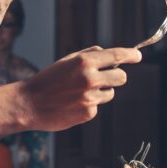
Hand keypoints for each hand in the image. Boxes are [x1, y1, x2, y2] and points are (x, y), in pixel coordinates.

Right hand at [19, 46, 141, 130]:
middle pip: (121, 78)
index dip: (130, 55)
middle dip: (117, 77)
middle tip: (106, 78)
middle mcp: (90, 78)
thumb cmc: (47, 80)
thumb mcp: (66, 61)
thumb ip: (88, 56)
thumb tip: (108, 55)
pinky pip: (97, 106)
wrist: (29, 104)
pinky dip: (89, 104)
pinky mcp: (88, 113)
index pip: (116, 56)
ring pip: (110, 93)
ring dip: (101, 92)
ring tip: (78, 93)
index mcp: (84, 62)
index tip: (138, 56)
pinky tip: (72, 104)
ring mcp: (90, 97)